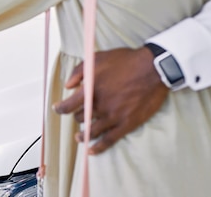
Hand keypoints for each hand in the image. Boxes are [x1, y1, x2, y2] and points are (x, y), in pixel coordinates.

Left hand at [52, 47, 168, 153]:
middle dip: (78, 116)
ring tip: (79, 137)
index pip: (68, 105)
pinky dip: (98, 147)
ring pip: (92, 130)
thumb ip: (78, 72)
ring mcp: (113, 116)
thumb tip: (68, 85)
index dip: (60, 108)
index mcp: (90, 90)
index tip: (56, 109)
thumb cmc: (125, 61)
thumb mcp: (97, 59)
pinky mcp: (127, 123)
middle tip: (79, 114)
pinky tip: (91, 150)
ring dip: (83, 135)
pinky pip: (109, 140)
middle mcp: (99, 105)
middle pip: (81, 117)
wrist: (153, 69)